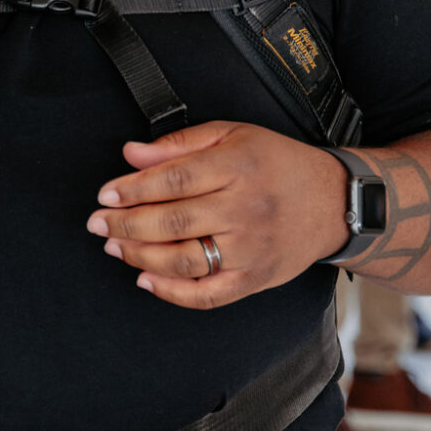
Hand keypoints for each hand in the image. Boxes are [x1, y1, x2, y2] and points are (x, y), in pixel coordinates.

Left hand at [85, 120, 349, 308]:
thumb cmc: (277, 162)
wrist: (334, 201)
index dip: (133, 189)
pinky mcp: (256, 279)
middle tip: (97, 223)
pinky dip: (172, 293)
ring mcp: (251, 249)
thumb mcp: (233, 135)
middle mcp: (244, 210)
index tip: (105, 194)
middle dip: (126, 225)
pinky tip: (145, 280)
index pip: (174, 180)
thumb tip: (131, 154)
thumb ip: (179, 144)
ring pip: (185, 261)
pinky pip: (208, 295)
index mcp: (237, 167)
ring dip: (140, 256)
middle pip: (174, 223)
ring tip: (114, 245)